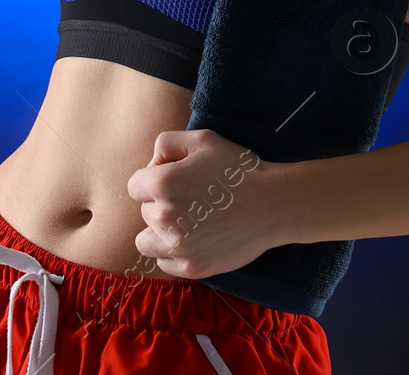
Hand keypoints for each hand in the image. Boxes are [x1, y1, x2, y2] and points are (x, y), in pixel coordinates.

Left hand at [126, 129, 282, 279]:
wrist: (273, 205)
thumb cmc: (239, 170)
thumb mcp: (202, 140)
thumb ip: (167, 143)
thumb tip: (152, 164)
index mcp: (163, 184)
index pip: (135, 185)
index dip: (154, 179)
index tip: (177, 180)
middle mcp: (164, 217)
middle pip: (144, 211)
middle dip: (161, 203)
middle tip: (192, 198)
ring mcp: (177, 246)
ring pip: (146, 241)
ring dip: (160, 232)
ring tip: (187, 222)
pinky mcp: (191, 267)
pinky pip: (163, 262)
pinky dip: (173, 253)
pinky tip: (194, 239)